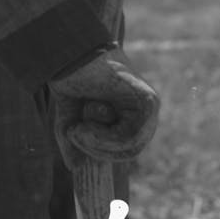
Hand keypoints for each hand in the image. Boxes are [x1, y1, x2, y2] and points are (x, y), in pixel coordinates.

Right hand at [50, 46, 159, 166]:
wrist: (69, 51)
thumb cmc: (71, 76)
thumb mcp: (71, 116)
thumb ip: (76, 139)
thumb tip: (75, 167)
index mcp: (134, 111)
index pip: (126, 148)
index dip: (100, 150)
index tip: (77, 137)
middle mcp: (146, 109)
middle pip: (129, 151)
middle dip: (98, 149)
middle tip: (75, 134)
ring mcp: (149, 105)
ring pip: (129, 146)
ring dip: (97, 143)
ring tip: (76, 129)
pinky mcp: (146, 102)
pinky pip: (127, 137)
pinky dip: (101, 138)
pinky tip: (83, 124)